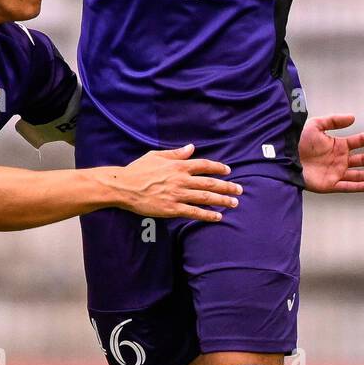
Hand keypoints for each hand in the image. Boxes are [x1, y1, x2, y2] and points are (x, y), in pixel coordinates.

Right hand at [115, 145, 239, 221]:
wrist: (124, 187)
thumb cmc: (138, 170)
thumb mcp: (156, 155)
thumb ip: (176, 153)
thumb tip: (191, 147)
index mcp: (178, 166)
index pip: (204, 165)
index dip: (218, 168)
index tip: (228, 171)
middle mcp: (181, 180)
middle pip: (210, 183)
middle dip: (227, 187)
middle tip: (239, 190)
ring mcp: (178, 195)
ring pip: (205, 198)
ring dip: (222, 201)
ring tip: (234, 204)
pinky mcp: (172, 209)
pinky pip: (194, 212)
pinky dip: (207, 215)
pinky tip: (217, 217)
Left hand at [299, 115, 363, 193]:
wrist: (284, 157)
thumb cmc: (297, 140)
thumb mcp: (316, 125)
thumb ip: (334, 120)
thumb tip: (353, 118)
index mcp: (337, 145)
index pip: (360, 141)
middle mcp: (339, 159)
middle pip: (362, 159)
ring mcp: (335, 172)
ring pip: (358, 174)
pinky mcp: (329, 184)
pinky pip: (347, 186)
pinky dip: (359, 187)